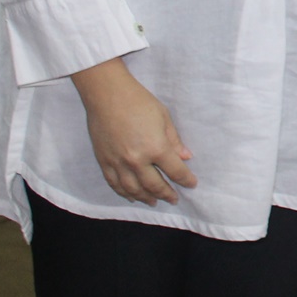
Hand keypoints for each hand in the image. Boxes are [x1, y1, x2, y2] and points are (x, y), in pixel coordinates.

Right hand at [70, 58, 197, 203]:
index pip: (175, 171)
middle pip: (154, 185)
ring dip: (146, 198)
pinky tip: (132, 195)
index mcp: (156, 148)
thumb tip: (185, 157)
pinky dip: (125, 193)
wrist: (107, 95)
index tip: (192, 184)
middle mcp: (137, 160)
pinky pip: (115, 184)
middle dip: (166, 194)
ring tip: (154, 202)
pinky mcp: (104, 162)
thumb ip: (174, 140)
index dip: (185, 179)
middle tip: (174, 199)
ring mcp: (118, 163)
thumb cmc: (139, 101)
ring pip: (134, 189)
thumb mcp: (163, 117)